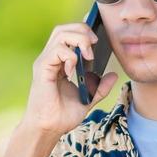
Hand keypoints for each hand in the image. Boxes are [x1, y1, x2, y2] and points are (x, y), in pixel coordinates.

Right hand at [21, 22, 118, 140]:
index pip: (68, 35)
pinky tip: (73, 70)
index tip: (98, 31)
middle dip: (82, 29)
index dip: (82, 27)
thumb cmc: (62, 116)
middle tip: (96, 43)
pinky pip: (57, 50)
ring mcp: (46, 62)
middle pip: (63, 28)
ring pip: (60, 33)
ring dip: (79, 39)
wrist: (49, 129)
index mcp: (60, 62)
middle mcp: (51, 58)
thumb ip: (100, 87)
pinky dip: (70, 56)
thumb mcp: (88, 99)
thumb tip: (114, 75)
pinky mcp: (42, 68)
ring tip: (89, 55)